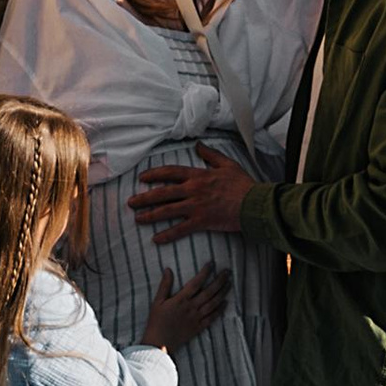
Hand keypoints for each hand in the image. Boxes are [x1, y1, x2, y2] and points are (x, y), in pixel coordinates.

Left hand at [130, 143, 251, 240]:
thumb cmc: (243, 184)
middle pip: (163, 193)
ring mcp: (196, 206)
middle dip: (144, 197)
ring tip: (138, 219)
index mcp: (198, 175)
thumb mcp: (227, 164)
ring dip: (150, 215)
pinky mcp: (201, 221)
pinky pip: (180, 229)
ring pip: (167, 211)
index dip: (154, 174)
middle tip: (131, 202)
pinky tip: (156, 239)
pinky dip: (167, 235)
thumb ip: (210, 155)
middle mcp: (193, 190)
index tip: (142, 178)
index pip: (170, 172)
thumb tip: (198, 145)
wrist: (254, 204)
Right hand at [142, 265, 230, 354]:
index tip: (211, 263)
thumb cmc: (156, 322)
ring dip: (222, 293)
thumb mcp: (157, 302)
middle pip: (209, 292)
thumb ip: (164, 285)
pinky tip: (226, 303)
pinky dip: (220, 310)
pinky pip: (212, 318)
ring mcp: (196, 318)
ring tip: (229, 284)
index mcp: (181, 300)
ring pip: (213, 304)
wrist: (159, 343)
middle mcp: (191, 308)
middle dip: (219, 280)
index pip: (196, 283)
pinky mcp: (198, 328)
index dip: (205, 272)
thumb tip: (168, 270)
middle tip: (227, 271)